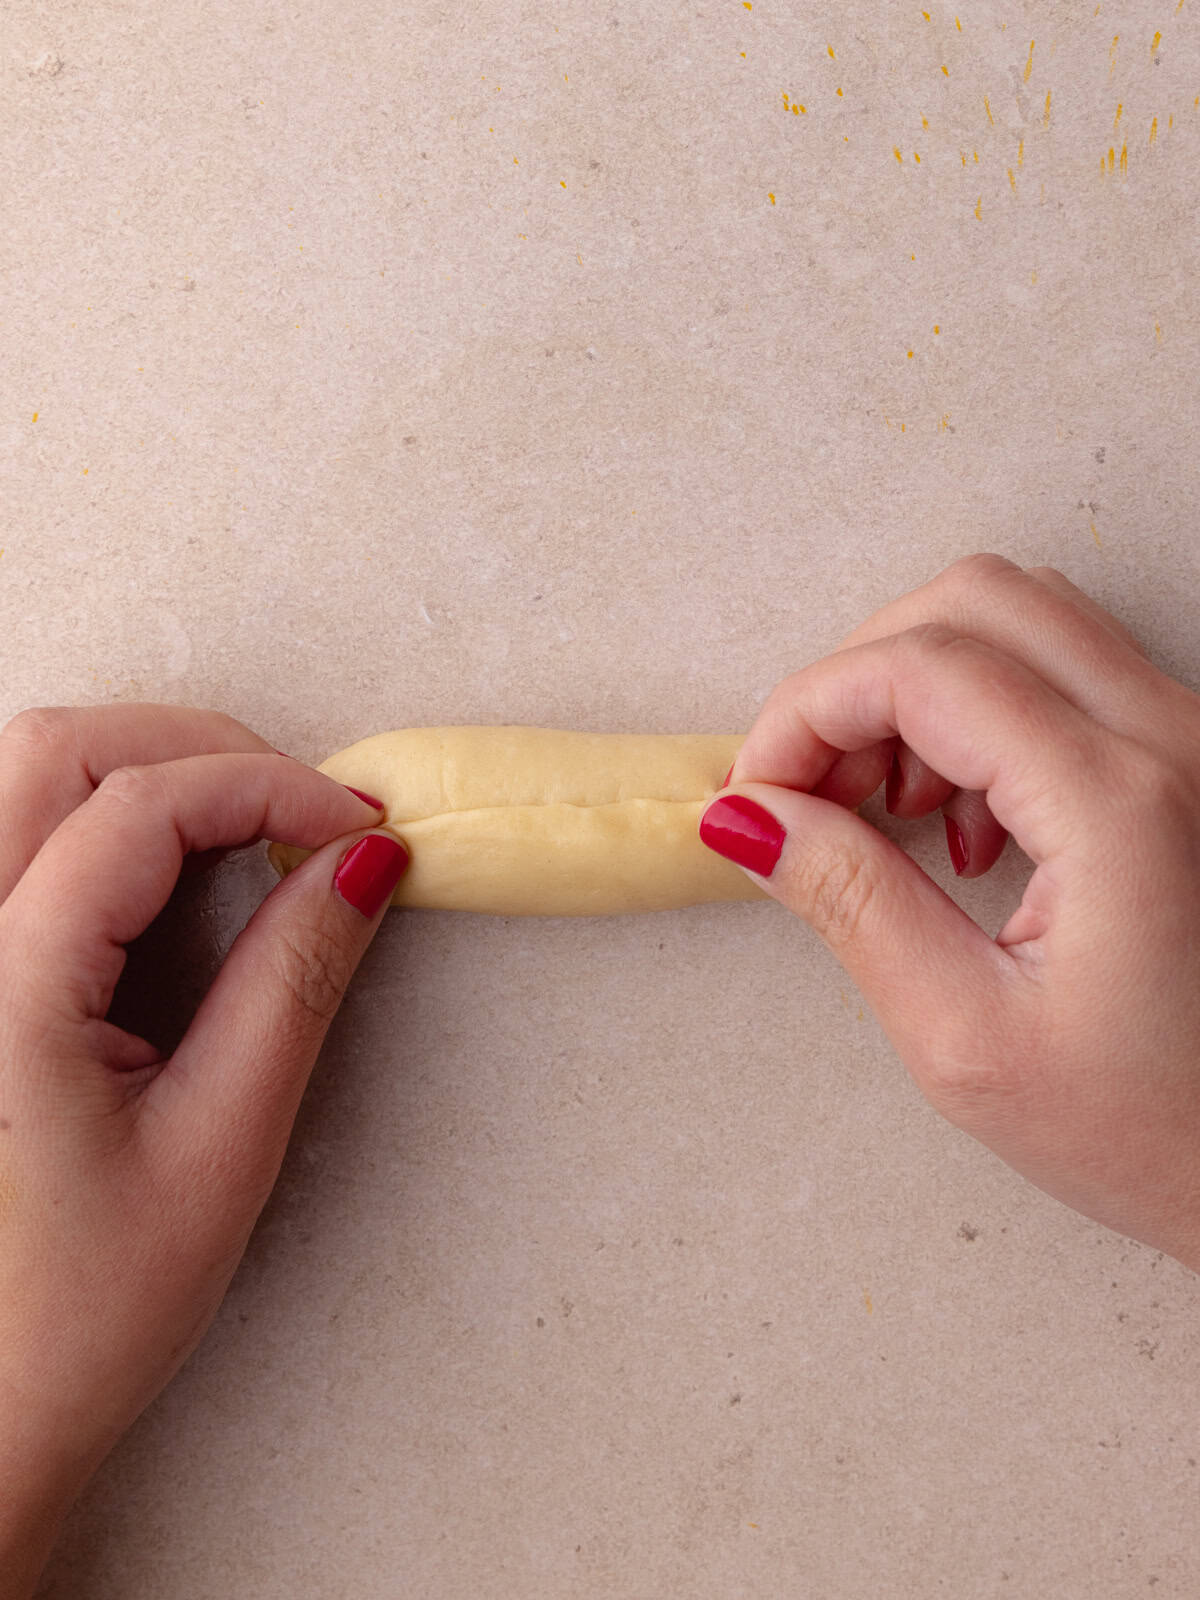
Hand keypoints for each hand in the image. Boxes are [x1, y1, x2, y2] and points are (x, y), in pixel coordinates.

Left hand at [0, 705, 407, 1594]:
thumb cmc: (76, 1311)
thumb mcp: (220, 1146)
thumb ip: (292, 985)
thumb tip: (364, 864)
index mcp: (2, 991)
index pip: (138, 810)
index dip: (269, 789)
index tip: (359, 825)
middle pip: (55, 748)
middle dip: (199, 749)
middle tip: (305, 806)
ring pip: (19, 771)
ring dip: (143, 766)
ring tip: (248, 820)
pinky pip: (10, 831)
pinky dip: (100, 811)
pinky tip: (166, 861)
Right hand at [701, 553, 1199, 1269]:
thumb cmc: (1158, 1130)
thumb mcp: (967, 1038)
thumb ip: (852, 903)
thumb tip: (750, 818)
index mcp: (1118, 805)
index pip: (921, 667)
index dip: (807, 710)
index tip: (757, 790)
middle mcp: (1172, 740)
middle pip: (973, 601)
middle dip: (858, 677)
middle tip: (810, 787)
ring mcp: (1191, 740)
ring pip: (1020, 618)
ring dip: (918, 687)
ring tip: (883, 808)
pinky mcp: (1188, 761)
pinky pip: (1066, 669)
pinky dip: (978, 711)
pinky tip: (961, 823)